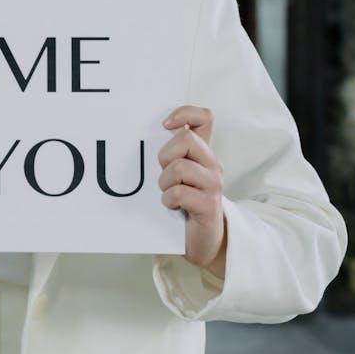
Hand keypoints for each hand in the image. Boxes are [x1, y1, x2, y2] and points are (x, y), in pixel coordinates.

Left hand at [158, 105, 226, 278]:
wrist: (205, 241)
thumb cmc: (185, 204)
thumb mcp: (179, 174)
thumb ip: (171, 155)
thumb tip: (142, 135)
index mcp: (204, 153)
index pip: (204, 117)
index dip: (185, 112)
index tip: (165, 125)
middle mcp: (212, 164)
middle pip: (186, 138)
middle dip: (166, 156)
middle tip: (165, 174)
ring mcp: (213, 184)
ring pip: (179, 166)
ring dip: (165, 182)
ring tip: (168, 193)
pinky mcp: (208, 205)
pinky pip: (179, 192)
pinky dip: (168, 200)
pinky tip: (173, 207)